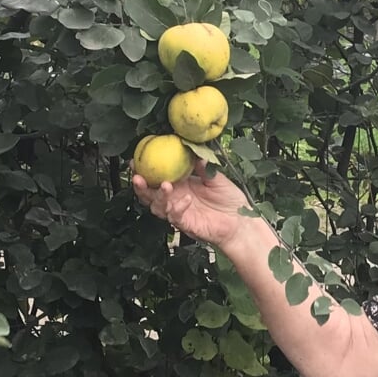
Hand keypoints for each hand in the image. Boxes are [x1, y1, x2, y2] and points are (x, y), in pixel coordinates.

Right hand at [132, 160, 254, 248]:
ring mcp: (180, 213)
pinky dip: (178, 208)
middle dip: (141, 187)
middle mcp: (176, 199)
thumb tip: (193, 151)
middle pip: (150, 195)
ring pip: (158, 207)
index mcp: (181, 186)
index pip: (157, 178)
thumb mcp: (216, 178)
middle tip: (137, 176)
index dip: (145, 171)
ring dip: (159, 196)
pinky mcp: (187, 225)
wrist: (242, 222)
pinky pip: (176, 218)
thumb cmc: (230, 200)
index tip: (135, 161)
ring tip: (165, 185)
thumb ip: (203, 167)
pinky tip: (186, 199)